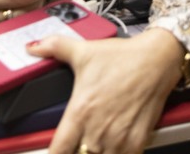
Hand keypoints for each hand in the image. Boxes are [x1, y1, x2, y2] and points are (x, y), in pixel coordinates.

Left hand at [29, 28, 184, 153]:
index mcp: (80, 111)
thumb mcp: (85, 51)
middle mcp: (97, 130)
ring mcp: (118, 138)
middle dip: (79, 150)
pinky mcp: (137, 141)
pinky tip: (117, 143)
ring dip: (98, 151)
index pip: (58, 151)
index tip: (58, 149)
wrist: (156, 59)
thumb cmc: (122, 57)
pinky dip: (119, 153)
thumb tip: (32, 46)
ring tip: (100, 138)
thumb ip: (55, 48)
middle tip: (82, 140)